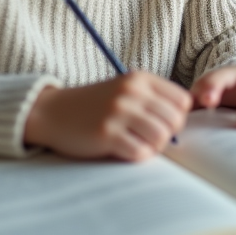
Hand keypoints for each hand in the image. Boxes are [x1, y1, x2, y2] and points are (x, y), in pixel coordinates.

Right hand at [23, 71, 191, 160]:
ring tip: (138, 144)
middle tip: (149, 138)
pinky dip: (138, 155)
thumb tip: (183, 120)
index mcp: (140, 79)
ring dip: (154, 147)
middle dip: (167, 135)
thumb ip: (152, 99)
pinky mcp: (106, 134)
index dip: (177, 117)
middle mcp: (131, 92)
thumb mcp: (125, 90)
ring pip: (161, 138)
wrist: (52, 112)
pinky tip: (125, 150)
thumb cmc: (94, 105)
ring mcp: (118, 112)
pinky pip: (141, 152)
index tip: (163, 124)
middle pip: (175, 121)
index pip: (182, 101)